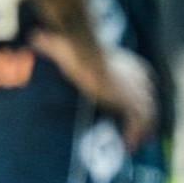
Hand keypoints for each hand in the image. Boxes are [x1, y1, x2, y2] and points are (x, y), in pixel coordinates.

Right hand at [33, 36, 156, 148]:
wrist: (84, 54)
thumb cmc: (75, 49)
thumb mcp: (65, 46)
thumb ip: (52, 44)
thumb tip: (35, 37)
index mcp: (131, 65)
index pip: (144, 84)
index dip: (139, 98)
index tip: (131, 111)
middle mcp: (139, 78)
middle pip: (149, 101)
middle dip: (145, 117)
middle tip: (138, 133)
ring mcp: (137, 90)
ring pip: (147, 114)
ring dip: (142, 130)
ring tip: (133, 143)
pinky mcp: (131, 101)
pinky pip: (138, 123)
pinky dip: (134, 134)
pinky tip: (128, 145)